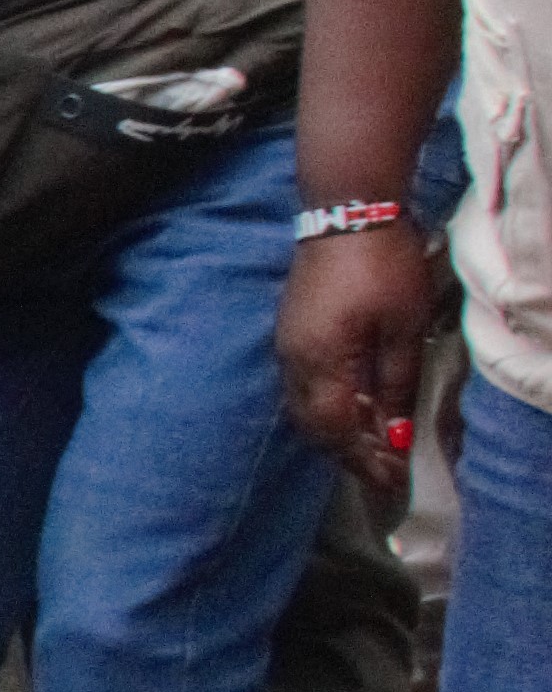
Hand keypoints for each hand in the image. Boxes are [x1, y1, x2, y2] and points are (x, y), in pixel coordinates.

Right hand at [278, 228, 437, 488]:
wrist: (347, 212)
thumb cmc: (381, 267)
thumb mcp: (403, 328)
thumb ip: (395, 384)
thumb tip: (393, 432)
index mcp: (321, 362)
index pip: (336, 430)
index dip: (363, 459)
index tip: (392, 479)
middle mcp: (294, 361)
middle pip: (313, 425)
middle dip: (347, 453)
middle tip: (382, 470)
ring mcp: (288, 345)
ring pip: (304, 408)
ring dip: (336, 431)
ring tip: (370, 442)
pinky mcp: (291, 331)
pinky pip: (303, 385)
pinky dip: (327, 407)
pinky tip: (353, 404)